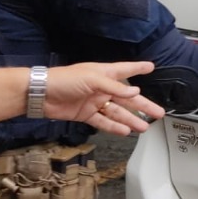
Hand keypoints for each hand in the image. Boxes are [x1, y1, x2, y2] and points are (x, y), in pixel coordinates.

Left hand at [42, 61, 165, 133]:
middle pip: (127, 98)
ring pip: (118, 112)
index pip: (126, 70)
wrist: (39, 94)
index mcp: (105, 74)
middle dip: (143, 105)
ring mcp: (95, 102)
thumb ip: (115, 87)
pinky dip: (114, 127)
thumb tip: (135, 93)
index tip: (151, 67)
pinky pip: (103, 122)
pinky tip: (125, 131)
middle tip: (158, 113)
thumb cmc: (64, 79)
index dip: (138, 68)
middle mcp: (102, 88)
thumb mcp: (92, 79)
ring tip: (144, 127)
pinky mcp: (85, 114)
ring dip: (131, 120)